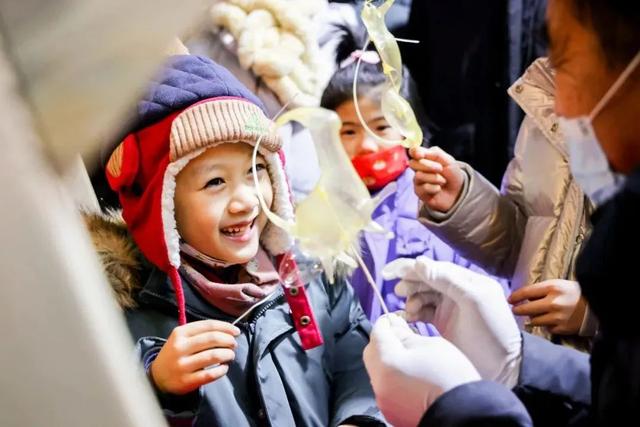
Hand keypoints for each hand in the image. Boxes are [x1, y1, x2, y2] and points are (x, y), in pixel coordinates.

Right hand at [150, 320, 239, 394]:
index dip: (225, 327)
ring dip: (227, 354)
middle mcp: (180, 347)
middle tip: (234, 344)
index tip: (236, 331)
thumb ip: (201, 332)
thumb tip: (228, 330)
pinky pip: (210, 375)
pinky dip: (221, 370)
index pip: (208, 326)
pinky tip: (224, 368)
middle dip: (228, 340)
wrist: (157, 376)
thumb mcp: (181, 338)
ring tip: (230, 355)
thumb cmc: (175, 353)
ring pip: (213, 356)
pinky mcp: (186, 381)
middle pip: (212, 339)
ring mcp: (182, 365)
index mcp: (180, 333)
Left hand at [363, 314, 480, 426]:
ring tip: (409, 359)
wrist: (463, 412)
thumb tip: (393, 326)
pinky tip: (410, 378)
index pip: (378, 332)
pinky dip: (393, 379)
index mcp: (387, 361)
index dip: (387, 322)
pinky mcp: (391, 411)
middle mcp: (379, 382)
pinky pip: (385, 388)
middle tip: (402, 336)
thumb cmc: (450, 376)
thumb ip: (405, 334)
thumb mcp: (430, 344)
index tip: (396, 319)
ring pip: (377, 371)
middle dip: (384, 341)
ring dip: (388, 361)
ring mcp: (384, 399)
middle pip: (372, 352)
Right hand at [384, 257, 521, 386]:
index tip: (392, 271)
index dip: (413, 267)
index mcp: (467, 281)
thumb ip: (447, 280)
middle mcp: (457, 291)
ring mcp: (450, 308)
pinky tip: (409, 318)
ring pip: (423, 296)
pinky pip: (423, 312)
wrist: (502, 368)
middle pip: (427, 280)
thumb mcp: (472, 301)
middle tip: (399, 291)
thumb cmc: (492, 331)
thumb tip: (419, 262)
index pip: (435, 268)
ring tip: (409, 310)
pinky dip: (414, 313)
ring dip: (412, 299)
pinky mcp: (443, 324)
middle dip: (411, 283)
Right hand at [409, 146, 464, 212]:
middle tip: (440, 168)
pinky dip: (435, 188)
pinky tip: (438, 189)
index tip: (420, 155)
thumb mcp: (447, 160)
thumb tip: (418, 152)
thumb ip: (434, 153)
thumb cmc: (452, 174)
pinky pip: (424, 187)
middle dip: (428, 166)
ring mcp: (417, 180)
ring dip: (435, 178)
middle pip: (413, 163)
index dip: (414, 152)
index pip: (413, 151)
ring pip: (419, 176)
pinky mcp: (419, 192)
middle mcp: (418, 168)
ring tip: (443, 181)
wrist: (457, 191)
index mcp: (424, 157)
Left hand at [508, 280, 585, 334]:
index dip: (515, 296)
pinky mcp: (562, 328)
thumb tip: (523, 298)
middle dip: (518, 310)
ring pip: (534, 321)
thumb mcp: (558, 285)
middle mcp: (553, 303)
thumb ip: (542, 290)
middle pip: (526, 309)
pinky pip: (546, 328)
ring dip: (533, 318)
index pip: (526, 292)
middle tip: (515, 310)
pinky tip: (551, 320)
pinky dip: (546, 325)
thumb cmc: (575, 293)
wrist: (597, 306)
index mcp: (552, 288)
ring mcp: (557, 317)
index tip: (509, 300)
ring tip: (537, 314)